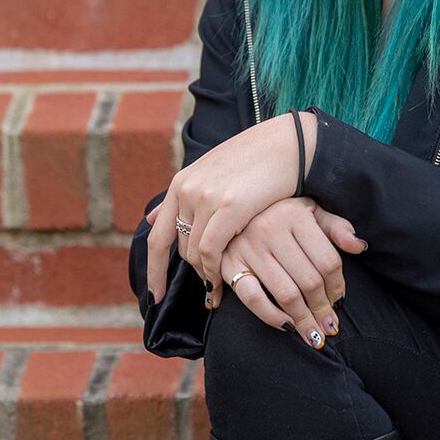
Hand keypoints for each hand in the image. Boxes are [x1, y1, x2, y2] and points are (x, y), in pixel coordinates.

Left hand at [143, 111, 317, 304]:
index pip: (158, 236)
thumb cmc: (255, 162)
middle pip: (181, 249)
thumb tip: (151, 218)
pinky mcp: (228, 205)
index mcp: (181, 182)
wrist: (288, 144)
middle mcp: (187, 189)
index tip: (153, 296)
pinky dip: (215, 270)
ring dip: (207, 275)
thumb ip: (183, 197)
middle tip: (211, 289)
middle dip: (195, 272)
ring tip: (220, 289)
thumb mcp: (212, 175)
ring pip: (194, 253)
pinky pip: (210, 251)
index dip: (154, 270)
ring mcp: (205, 196)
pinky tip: (227, 280)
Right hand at [149, 196, 367, 344]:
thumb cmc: (276, 210)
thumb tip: (359, 246)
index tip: (340, 304)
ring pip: (286, 293)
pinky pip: (253, 298)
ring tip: (313, 335)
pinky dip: (271, 316)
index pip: (328, 261)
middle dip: (323, 310)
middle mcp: (271, 229)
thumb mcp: (308, 209)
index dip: (338, 288)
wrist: (227, 202)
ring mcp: (248, 246)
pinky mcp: (227, 263)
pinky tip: (285, 326)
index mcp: (295, 214)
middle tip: (330, 327)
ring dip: (303, 320)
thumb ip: (335, 227)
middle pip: (310, 281)